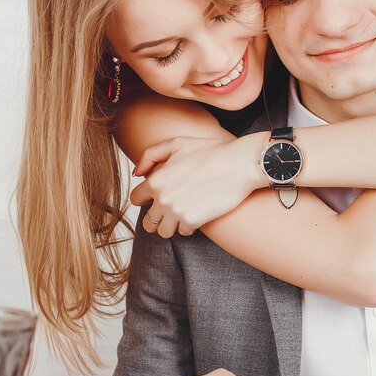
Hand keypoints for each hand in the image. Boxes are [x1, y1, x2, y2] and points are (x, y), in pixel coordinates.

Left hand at [130, 133, 262, 237]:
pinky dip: (188, 227)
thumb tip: (137, 174)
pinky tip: (197, 216)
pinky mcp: (193, 221)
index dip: (145, 200)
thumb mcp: (177, 143)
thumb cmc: (211, 151)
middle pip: (147, 222)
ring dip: (171, 226)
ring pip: (163, 232)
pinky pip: (183, 232)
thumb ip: (151, 155)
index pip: (135, 199)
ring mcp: (177, 211)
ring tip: (181, 216)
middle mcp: (162, 198)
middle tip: (169, 213)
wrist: (240, 164)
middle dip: (156, 218)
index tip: (155, 199)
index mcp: (155, 180)